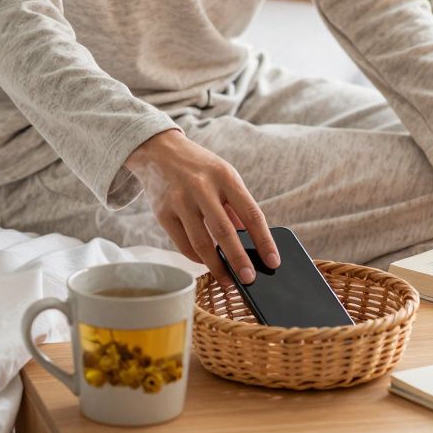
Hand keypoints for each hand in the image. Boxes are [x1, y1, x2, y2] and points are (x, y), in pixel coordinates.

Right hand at [125, 129, 279, 289]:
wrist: (159, 151)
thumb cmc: (200, 168)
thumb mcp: (224, 176)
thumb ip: (237, 207)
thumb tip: (251, 243)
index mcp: (225, 176)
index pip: (251, 213)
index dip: (264, 240)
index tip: (273, 261)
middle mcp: (202, 187)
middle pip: (224, 232)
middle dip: (239, 260)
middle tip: (249, 280)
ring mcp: (180, 201)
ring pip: (201, 243)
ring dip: (217, 267)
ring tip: (228, 281)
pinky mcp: (162, 213)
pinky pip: (183, 244)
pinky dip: (197, 258)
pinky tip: (206, 263)